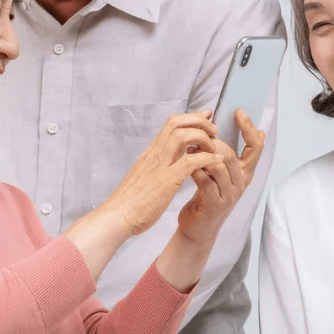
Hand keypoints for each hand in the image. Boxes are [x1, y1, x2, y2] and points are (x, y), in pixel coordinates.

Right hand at [102, 112, 223, 236]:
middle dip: (199, 121)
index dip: (191, 117)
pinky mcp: (166, 180)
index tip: (206, 117)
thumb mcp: (144, 174)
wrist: (117, 217)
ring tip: (214, 145)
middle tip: (213, 129)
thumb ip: (157, 164)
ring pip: (182, 136)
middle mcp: (155, 154)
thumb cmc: (130, 201)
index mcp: (151, 152)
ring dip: (203, 137)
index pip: (171, 124)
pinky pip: (190, 161)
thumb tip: (169, 159)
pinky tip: (216, 160)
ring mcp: (160, 165)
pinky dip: (207, 158)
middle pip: (177, 123)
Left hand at [175, 109, 265, 248]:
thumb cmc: (207, 194)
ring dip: (202, 154)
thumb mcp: (219, 172)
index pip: (256, 145)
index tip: (238, 112)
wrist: (199, 227)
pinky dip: (195, 170)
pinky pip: (205, 181)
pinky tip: (188, 167)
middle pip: (233, 153)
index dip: (249, 127)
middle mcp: (241, 182)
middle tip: (200, 135)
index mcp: (245, 170)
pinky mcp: (215, 204)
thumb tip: (215, 121)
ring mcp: (229, 194)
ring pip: (219, 165)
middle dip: (214, 141)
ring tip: (190, 148)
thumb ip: (222, 151)